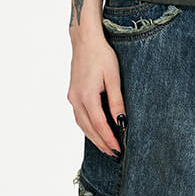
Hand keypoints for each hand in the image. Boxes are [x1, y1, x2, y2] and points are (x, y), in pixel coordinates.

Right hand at [68, 28, 124, 155]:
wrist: (85, 41)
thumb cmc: (102, 55)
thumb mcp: (114, 77)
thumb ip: (116, 101)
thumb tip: (121, 122)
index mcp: (87, 96)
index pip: (99, 124)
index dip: (109, 139)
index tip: (118, 149)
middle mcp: (76, 99)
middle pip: (88, 128)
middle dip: (101, 143)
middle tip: (113, 154)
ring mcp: (72, 97)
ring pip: (82, 124)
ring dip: (93, 137)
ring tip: (106, 147)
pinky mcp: (72, 94)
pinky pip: (79, 116)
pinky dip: (87, 127)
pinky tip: (95, 131)